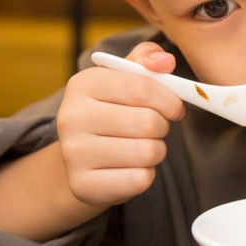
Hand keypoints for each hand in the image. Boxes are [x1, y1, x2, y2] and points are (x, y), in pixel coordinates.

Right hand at [57, 42, 184, 206]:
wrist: (81, 161)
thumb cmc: (113, 111)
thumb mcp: (126, 78)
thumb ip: (147, 60)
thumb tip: (165, 60)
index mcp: (83, 84)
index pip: (142, 88)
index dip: (170, 100)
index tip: (174, 108)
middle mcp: (71, 117)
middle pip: (148, 122)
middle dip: (162, 126)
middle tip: (153, 128)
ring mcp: (74, 154)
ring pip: (148, 152)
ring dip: (156, 151)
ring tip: (141, 147)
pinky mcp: (84, 186)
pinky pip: (140, 179)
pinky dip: (145, 175)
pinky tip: (130, 167)